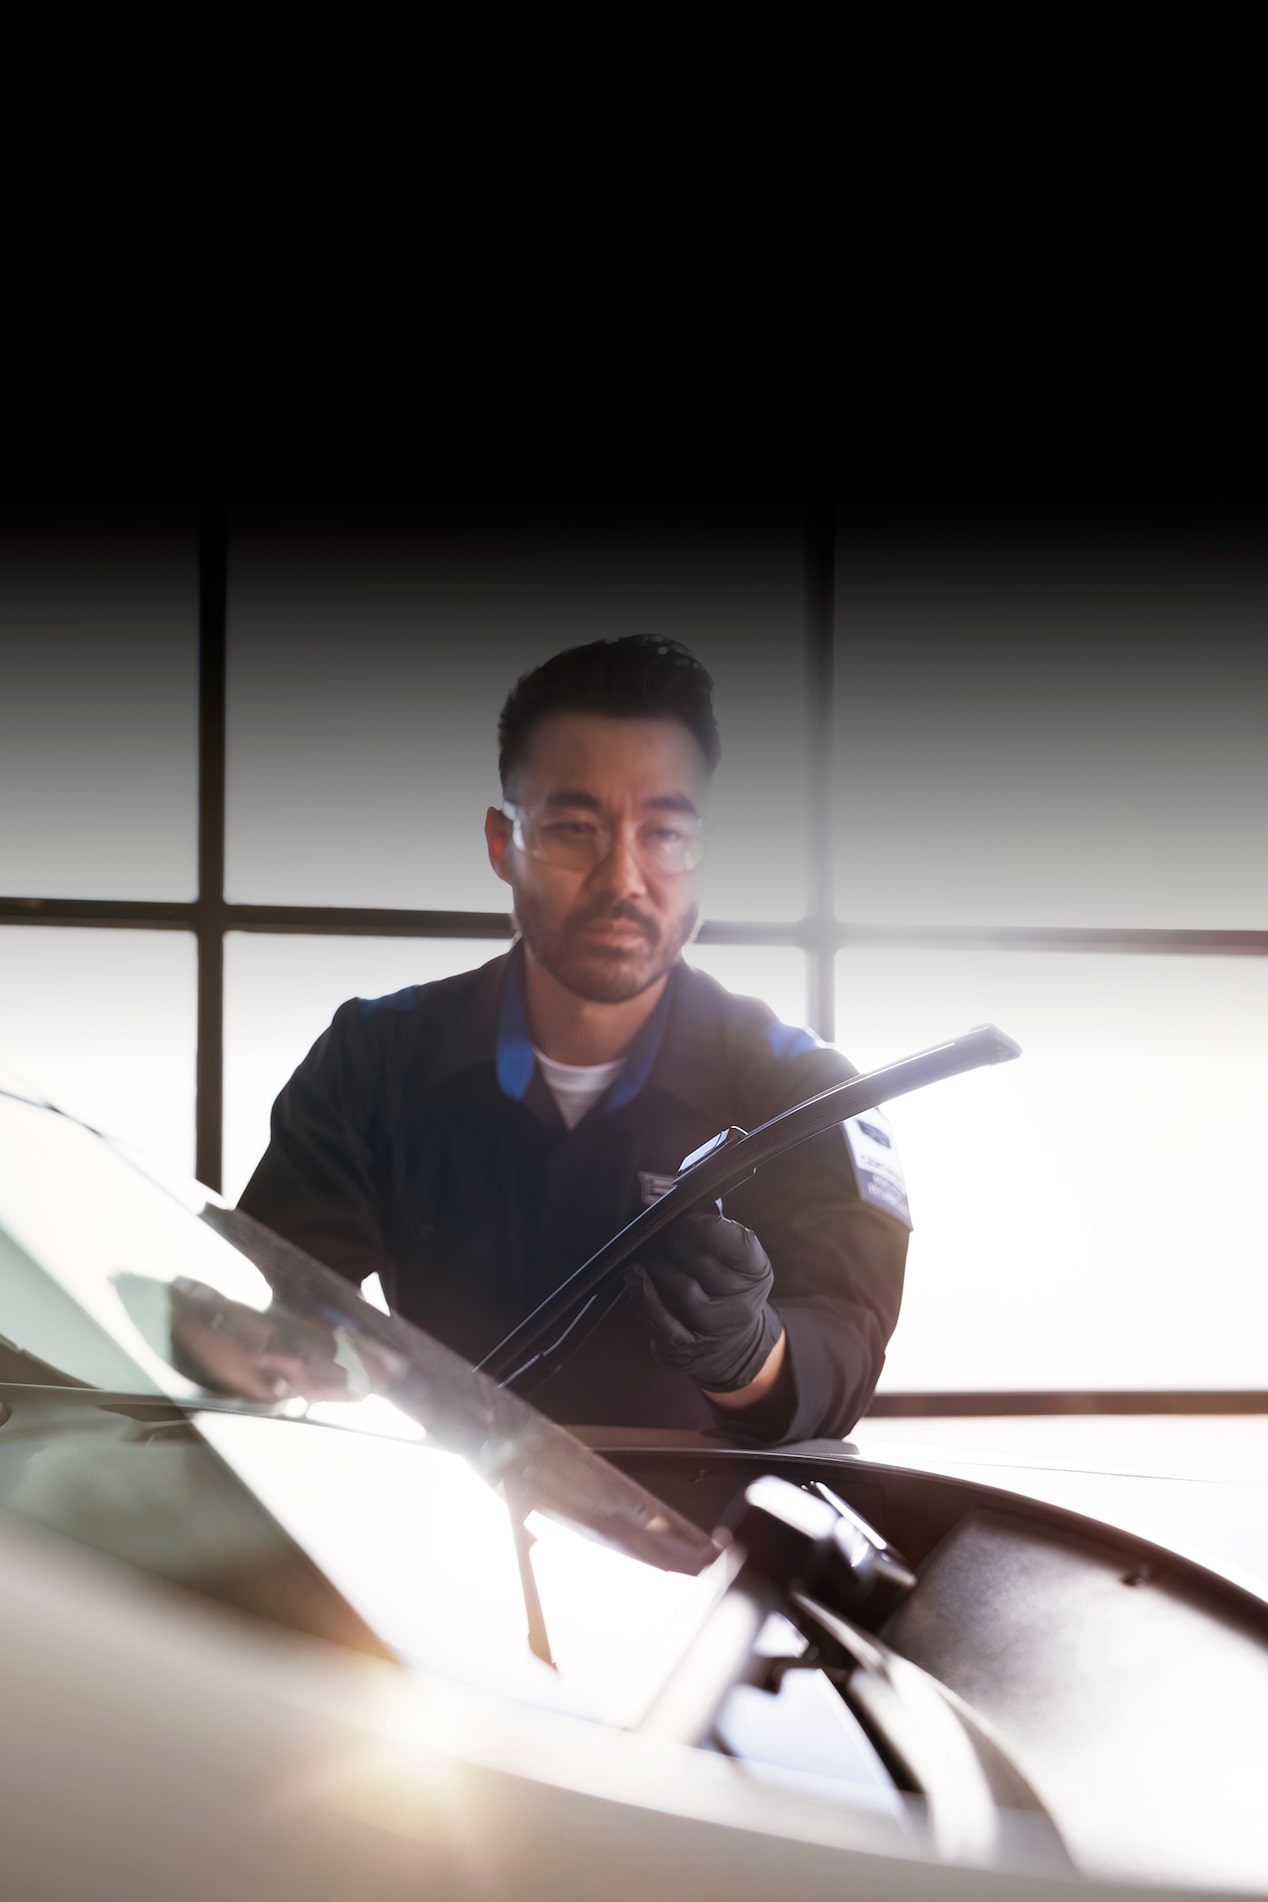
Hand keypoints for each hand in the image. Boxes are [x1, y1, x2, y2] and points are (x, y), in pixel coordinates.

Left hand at [628, 1210, 781, 1392]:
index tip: (685, 1215)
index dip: (704, 1225)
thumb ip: (716, 1228)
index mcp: (757, 1273)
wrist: (733, 1347)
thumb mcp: (735, 1260)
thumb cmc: (725, 1289)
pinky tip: (635, 1277)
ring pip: (681, 1289)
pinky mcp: (688, 1349)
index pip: (736, 1242)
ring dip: (657, 1265)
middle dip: (672, 1239)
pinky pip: (663, 1322)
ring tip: (648, 1252)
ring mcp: (716, 1331)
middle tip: (658, 1230)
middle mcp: (743, 1304)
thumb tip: (695, 1192)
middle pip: (701, 1262)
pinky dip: (644, 1295)